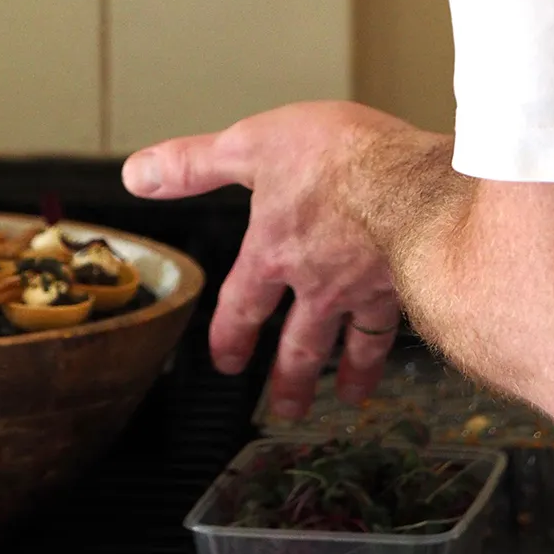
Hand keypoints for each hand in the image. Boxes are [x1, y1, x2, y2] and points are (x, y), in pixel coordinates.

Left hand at [123, 101, 408, 418]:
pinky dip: (396, 349)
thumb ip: (195, 163)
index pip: (244, 304)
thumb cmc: (339, 160)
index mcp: (275, 251)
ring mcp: (368, 290)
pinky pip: (399, 328)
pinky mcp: (412, 285)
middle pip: (300, 344)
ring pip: (354, 344)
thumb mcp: (251, 145)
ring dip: (348, 375)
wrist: (416, 186)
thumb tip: (137, 175)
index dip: (232, 334)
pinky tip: (405, 349)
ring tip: (348, 399)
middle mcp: (320, 283)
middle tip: (283, 408)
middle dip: (289, 379)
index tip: (229, 362)